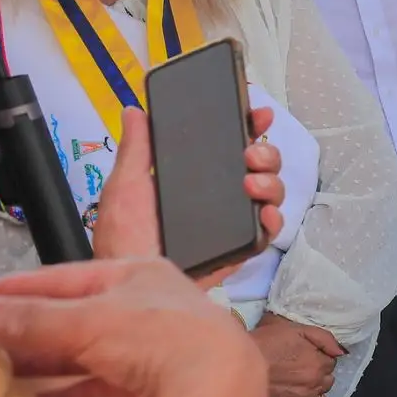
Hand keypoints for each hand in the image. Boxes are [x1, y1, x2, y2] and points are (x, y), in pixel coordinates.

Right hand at [0, 257, 266, 396]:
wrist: (220, 394)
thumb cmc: (158, 339)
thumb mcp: (86, 322)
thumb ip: (27, 321)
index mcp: (140, 273)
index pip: (68, 276)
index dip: (22, 288)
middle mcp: (152, 306)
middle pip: (77, 317)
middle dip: (30, 332)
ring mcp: (157, 348)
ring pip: (89, 354)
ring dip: (47, 365)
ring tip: (0, 377)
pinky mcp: (157, 389)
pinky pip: (102, 389)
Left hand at [92, 106, 284, 287]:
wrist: (133, 283)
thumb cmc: (123, 240)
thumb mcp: (125, 186)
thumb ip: (135, 148)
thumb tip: (134, 112)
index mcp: (194, 178)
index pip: (229, 145)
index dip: (248, 126)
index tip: (256, 115)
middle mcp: (218, 197)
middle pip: (260, 166)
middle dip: (266, 154)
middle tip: (251, 156)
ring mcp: (232, 222)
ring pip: (270, 193)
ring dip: (271, 183)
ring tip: (252, 185)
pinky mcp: (239, 247)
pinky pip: (268, 230)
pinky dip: (273, 220)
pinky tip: (264, 215)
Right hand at [251, 312, 340, 396]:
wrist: (236, 364)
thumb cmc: (265, 343)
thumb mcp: (296, 330)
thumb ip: (324, 338)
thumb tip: (341, 352)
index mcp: (317, 364)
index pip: (331, 363)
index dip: (319, 358)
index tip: (306, 356)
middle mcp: (313, 385)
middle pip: (326, 382)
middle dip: (317, 375)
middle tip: (299, 370)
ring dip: (312, 392)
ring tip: (296, 385)